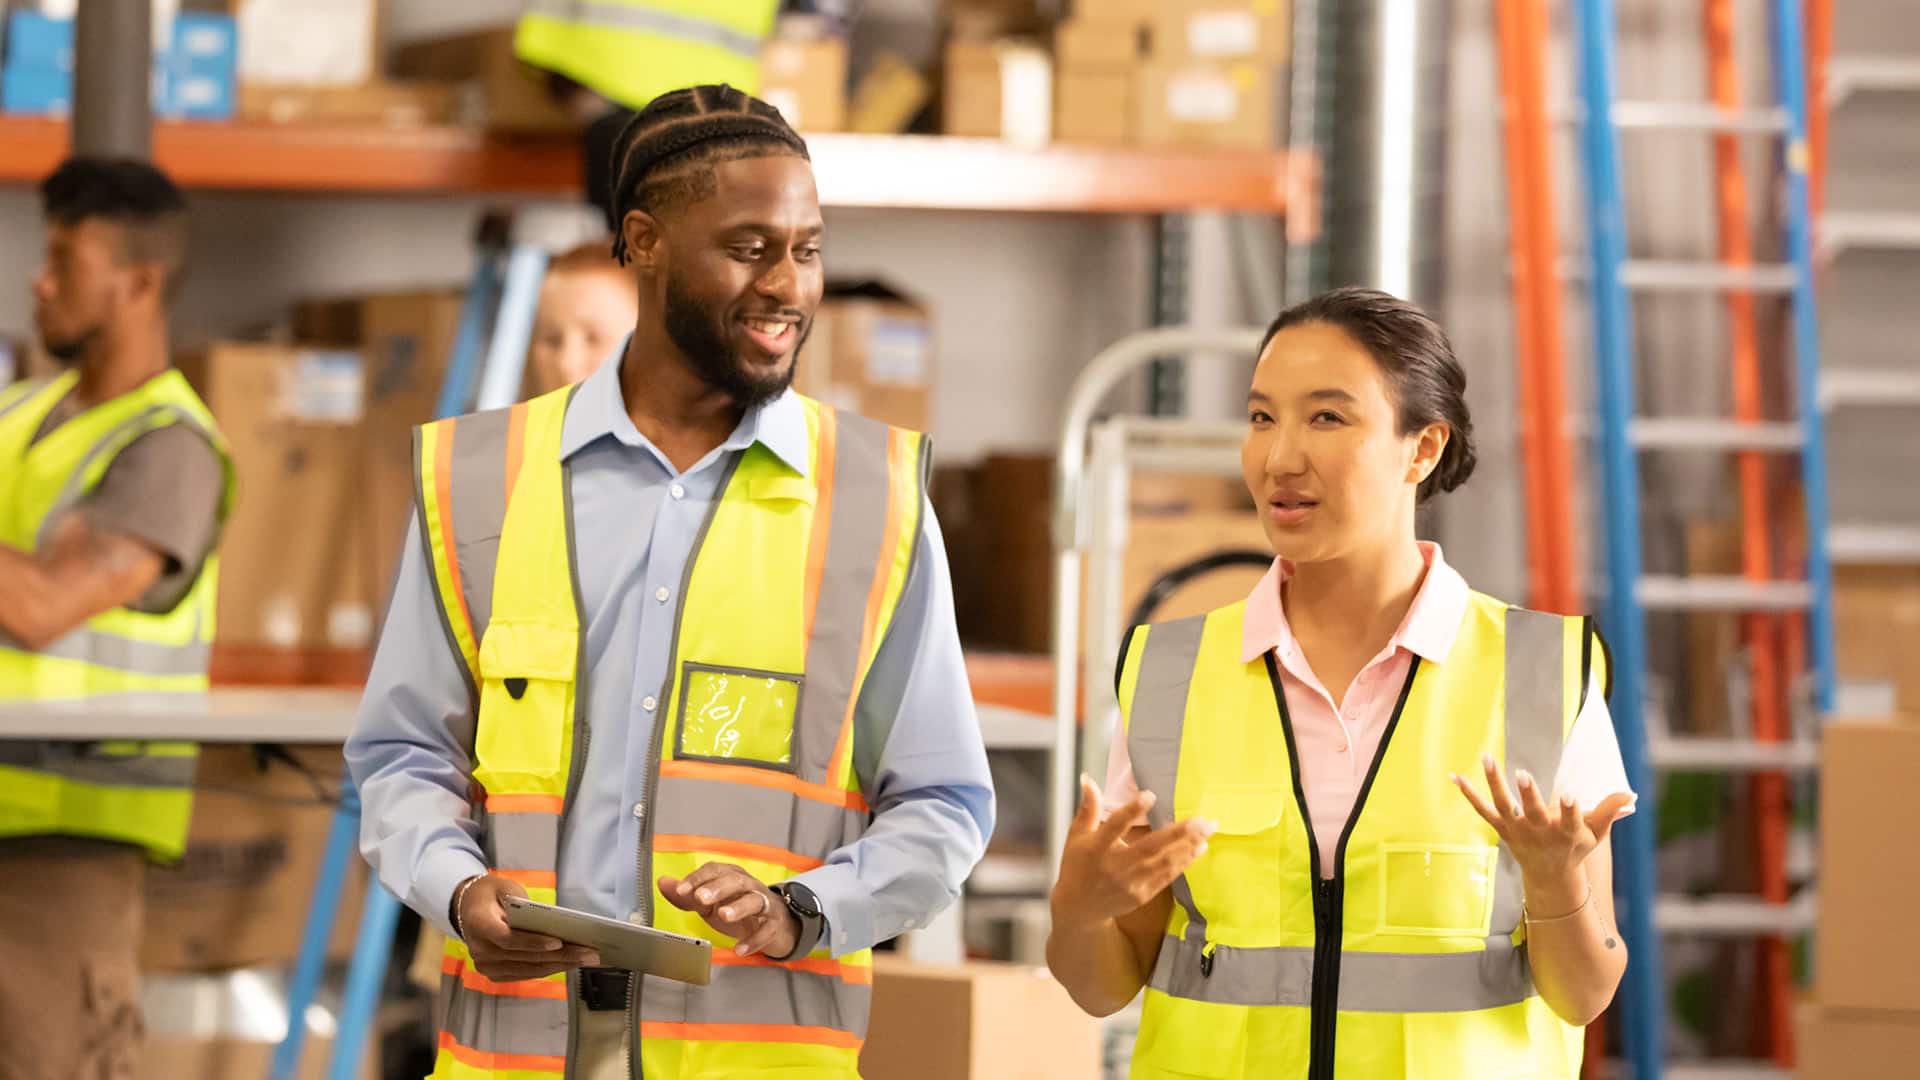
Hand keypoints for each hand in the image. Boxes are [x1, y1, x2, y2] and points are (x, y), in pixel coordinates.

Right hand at [457, 874, 600, 980]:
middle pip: (525, 958)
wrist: (469, 908)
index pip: (507, 939)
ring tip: (587, 957)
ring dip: (561, 965)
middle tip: (590, 952)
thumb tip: (553, 920)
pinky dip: (550, 968)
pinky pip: (527, 973)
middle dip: (561, 956)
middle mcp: (480, 951)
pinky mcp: (496, 974)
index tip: (559, 943)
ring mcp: (487, 966)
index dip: (533, 943)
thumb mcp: (505, 887)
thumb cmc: (491, 894)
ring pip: (530, 969)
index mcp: (479, 925)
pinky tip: (571, 962)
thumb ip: (523, 902)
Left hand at [659, 863, 797, 958]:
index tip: (681, 890)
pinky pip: (767, 930)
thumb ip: (687, 895)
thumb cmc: (737, 906)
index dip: (697, 879)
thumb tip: (663, 883)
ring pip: (754, 900)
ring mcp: (764, 904)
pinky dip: (754, 939)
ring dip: (739, 907)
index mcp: (731, 876)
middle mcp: (749, 886)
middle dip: (717, 888)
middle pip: (736, 881)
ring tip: (724, 915)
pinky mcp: (774, 923)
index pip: (715, 870)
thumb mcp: (710, 902)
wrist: (773, 923)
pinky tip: (740, 949)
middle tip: (701, 898)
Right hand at [1050, 776, 1215, 930]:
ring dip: (1189, 846)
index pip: (1115, 826)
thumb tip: (1088, 779)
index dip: (1132, 811)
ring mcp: (1130, 883)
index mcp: (1096, 848)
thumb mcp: (1076, 835)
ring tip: (1208, 829)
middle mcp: (1115, 866)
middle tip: (1202, 819)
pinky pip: (1167, 877)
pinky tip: (1199, 848)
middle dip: (1179, 833)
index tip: (1151, 795)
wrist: (1079, 909)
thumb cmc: (1077, 866)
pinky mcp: (1142, 895)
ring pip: (1164, 862)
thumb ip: (1088, 808)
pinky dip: (1185, 862)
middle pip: (1150, 847)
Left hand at [1453, 753, 1634, 891]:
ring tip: (1487, 757)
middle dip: (1529, 794)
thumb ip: (1610, 811)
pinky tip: (1454, 776)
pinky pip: (1482, 810)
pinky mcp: (1502, 828)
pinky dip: (1468, 794)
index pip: (1570, 820)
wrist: (1550, 877)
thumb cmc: (1575, 848)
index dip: (1569, 809)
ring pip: (1503, 805)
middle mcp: (1540, 832)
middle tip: (1523, 774)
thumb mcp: (1596, 833)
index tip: (1569, 795)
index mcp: (1566, 833)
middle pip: (1533, 812)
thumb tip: (1631, 795)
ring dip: (1494, 782)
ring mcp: (1517, 830)